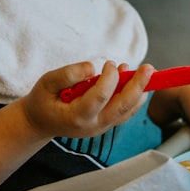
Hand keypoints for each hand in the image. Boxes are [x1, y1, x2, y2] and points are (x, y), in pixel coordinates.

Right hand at [20, 60, 154, 138]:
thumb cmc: (43, 100)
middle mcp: (92, 125)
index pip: (99, 97)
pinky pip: (125, 112)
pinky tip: (139, 83)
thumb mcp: (46, 82)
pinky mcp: (106, 123)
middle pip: (121, 107)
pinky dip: (134, 98)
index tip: (110, 63)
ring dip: (138, 91)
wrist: (41, 122)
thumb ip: (67, 74)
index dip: (109, 78)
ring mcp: (101, 127)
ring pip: (127, 111)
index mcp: (76, 117)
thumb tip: (92, 68)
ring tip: (145, 72)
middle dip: (137, 86)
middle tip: (149, 68)